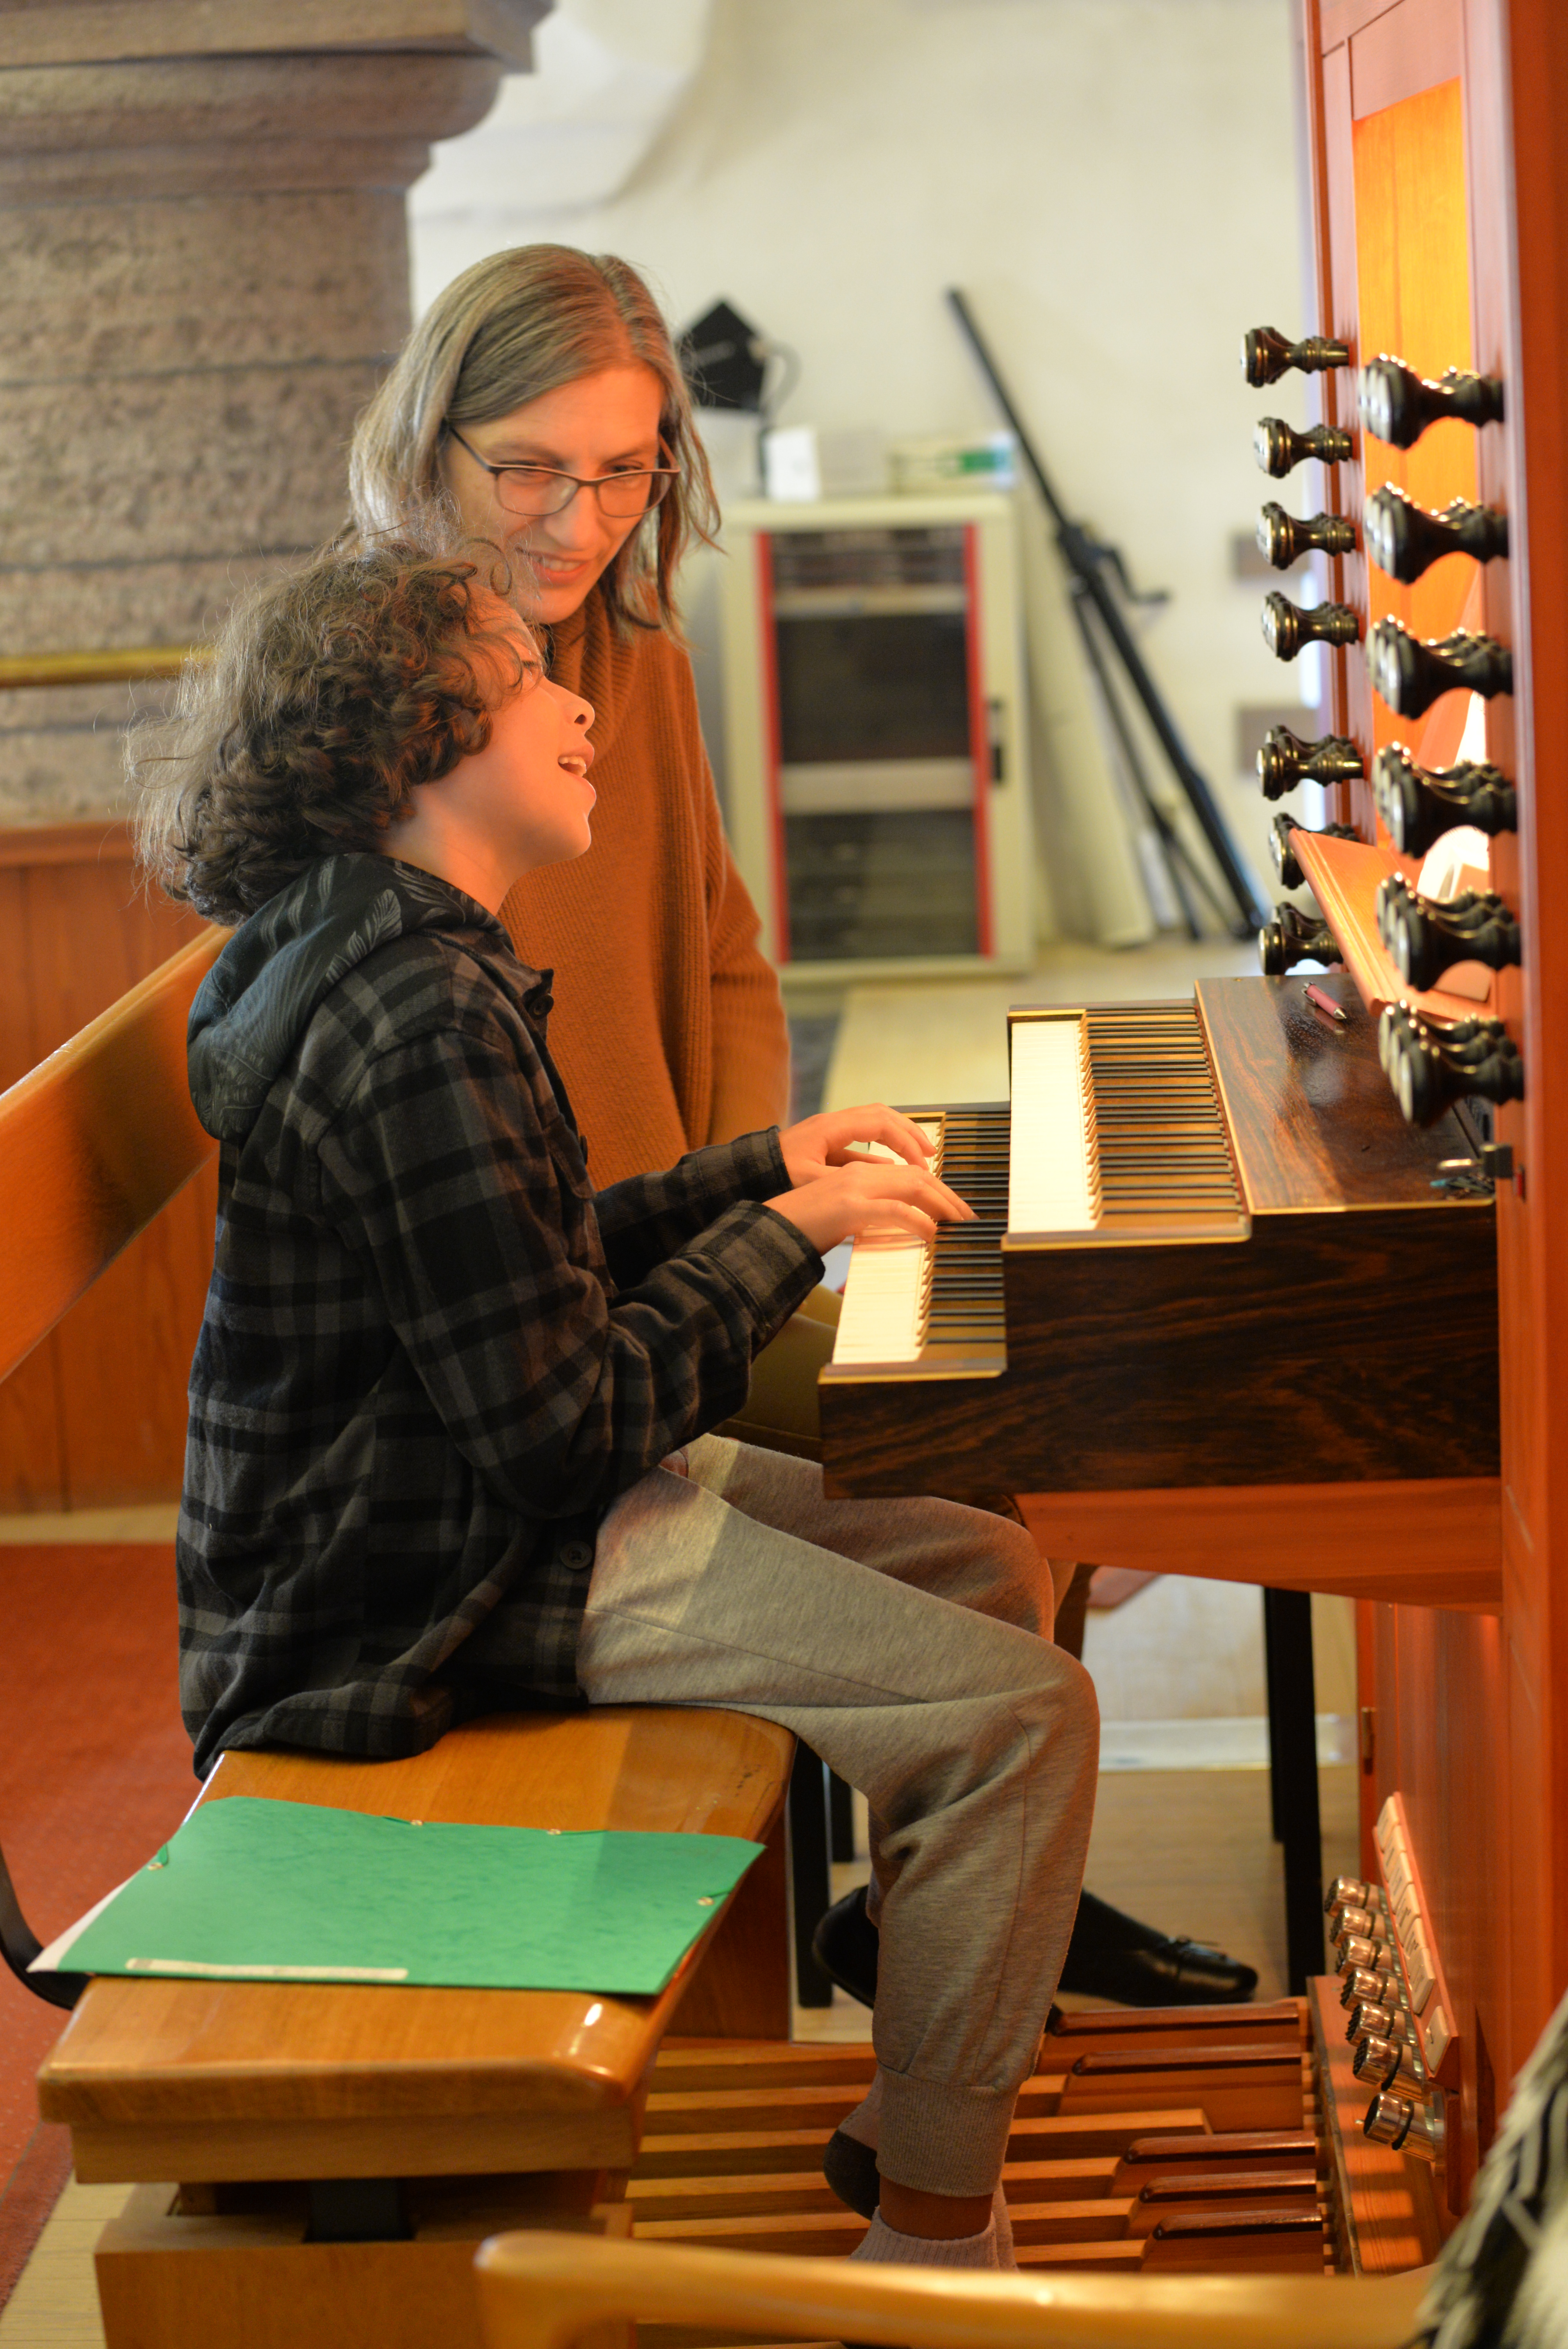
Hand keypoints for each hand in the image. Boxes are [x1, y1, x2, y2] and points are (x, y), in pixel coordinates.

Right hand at [766, 1156, 973, 1254]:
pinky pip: (896, 1211)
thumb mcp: (840, 1215)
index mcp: (855, 1173)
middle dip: (947, 1195)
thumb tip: (894, 1218)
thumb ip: (866, 1210)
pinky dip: (920, 1221)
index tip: (953, 1208)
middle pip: (917, 1176)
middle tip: (967, 1217)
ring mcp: (854, 1189)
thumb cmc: (801, 1227)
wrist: (767, 1231)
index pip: (907, 1173)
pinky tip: (933, 1234)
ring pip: (912, 1186)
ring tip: (959, 1224)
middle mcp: (858, 1175)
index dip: (936, 1187)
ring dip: (941, 1204)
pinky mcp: (849, 1208)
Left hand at [779, 1104, 937, 1188]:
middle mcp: (833, 1122)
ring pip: (873, 1123)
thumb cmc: (772, 1174)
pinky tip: (891, 1165)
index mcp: (831, 1127)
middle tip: (929, 1153)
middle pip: (882, 1116)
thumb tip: (884, 1176)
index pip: (881, 1123)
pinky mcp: (826, 1142)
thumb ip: (847, 1178)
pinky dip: (879, 1148)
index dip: (905, 1140)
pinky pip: (860, 1138)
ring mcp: (830, 1130)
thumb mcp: (810, 1180)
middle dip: (909, 1132)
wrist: (746, 1170)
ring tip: (917, 1156)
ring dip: (897, 1137)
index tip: (921, 1162)